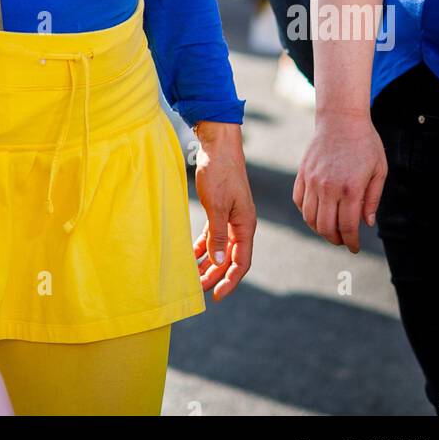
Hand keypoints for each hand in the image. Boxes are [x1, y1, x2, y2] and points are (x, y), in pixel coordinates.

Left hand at [192, 122, 255, 299]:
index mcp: (245, 225)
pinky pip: (213, 235)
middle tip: (198, 289)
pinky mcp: (220, 209)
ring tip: (193, 276)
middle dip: (215, 275)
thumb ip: (217, 235)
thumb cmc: (220, 172)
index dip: (229, 280)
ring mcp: (231, 217)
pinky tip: (192, 255)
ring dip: (208, 263)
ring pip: (221, 248)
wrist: (218, 144)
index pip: (241, 262)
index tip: (216, 295)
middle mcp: (241, 224)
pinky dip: (204, 246)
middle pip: (230, 258)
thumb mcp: (217, 206)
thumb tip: (217, 261)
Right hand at [293, 116, 386, 252]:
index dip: (351, 242)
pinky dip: (306, 212)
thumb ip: (373, 199)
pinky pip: (298, 200)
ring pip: (309, 217)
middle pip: (325, 227)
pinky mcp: (303, 173)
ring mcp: (313, 180)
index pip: (347, 227)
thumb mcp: (379, 170)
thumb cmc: (365, 143)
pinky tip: (317, 212)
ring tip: (330, 229)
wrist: (341, 118)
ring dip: (319, 229)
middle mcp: (329, 187)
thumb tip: (366, 223)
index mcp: (351, 189)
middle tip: (343, 240)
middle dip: (335, 240)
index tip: (353, 247)